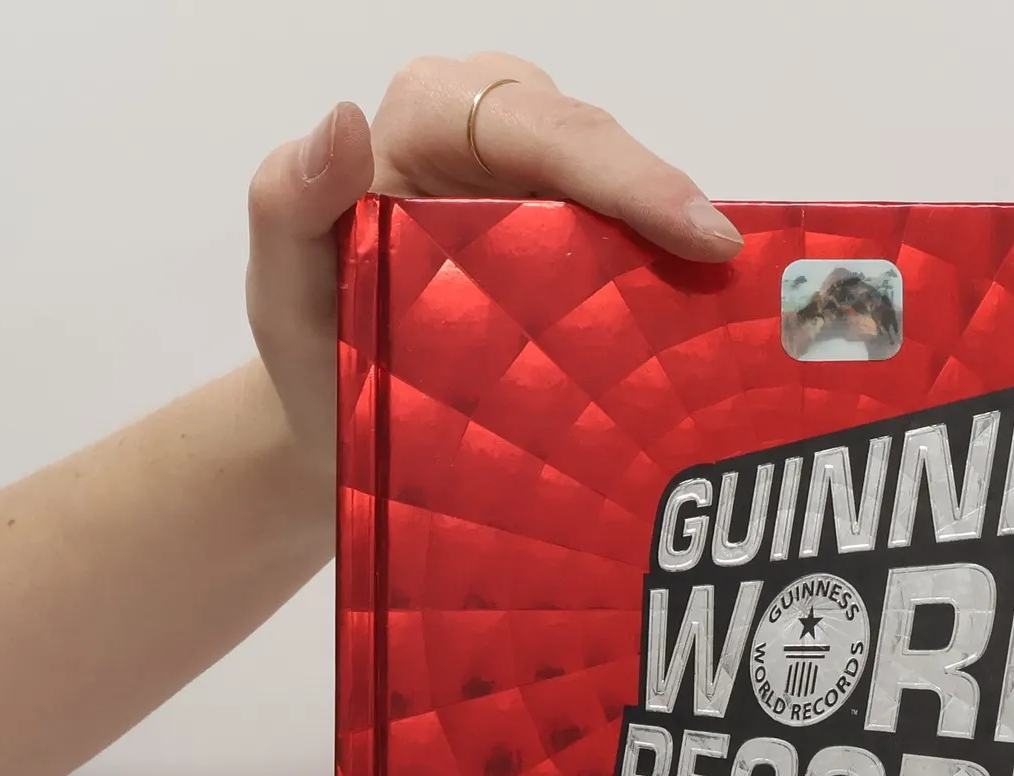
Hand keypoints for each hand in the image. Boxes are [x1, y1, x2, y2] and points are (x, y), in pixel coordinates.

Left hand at [246, 53, 741, 473]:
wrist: (336, 415)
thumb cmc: (312, 346)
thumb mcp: (281, 285)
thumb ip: (287, 201)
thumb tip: (343, 123)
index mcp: (424, 126)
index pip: (531, 127)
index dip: (617, 171)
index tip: (689, 229)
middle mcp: (489, 137)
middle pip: (592, 142)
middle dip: (662, 195)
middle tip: (726, 262)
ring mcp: (539, 192)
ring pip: (623, 185)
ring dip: (676, 235)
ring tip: (732, 291)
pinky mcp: (572, 241)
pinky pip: (632, 237)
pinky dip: (673, 271)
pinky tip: (715, 312)